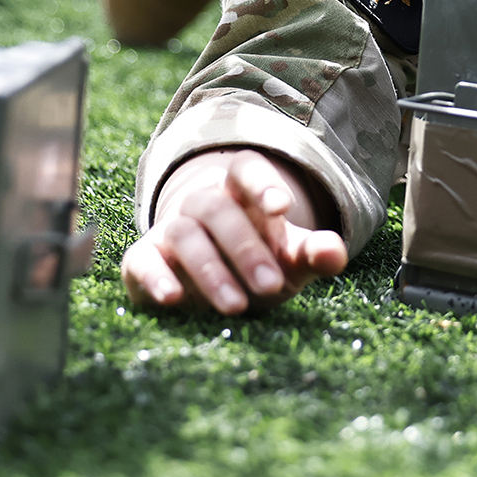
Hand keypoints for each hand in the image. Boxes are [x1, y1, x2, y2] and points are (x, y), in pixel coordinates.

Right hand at [121, 147, 348, 314]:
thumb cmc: (259, 263)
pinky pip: (142, 261)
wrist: (210, 283)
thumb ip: (315, 253)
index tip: (282, 209)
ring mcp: (170, 229)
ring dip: (211, 270)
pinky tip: (172, 298)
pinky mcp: (144, 259)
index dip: (262, 183)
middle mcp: (202, 204)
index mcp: (241, 193)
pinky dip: (155, 277)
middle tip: (271, 286)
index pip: (246, 169)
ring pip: (184, 234)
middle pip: (218, 209)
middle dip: (246, 249)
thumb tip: (333, 252)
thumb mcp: (291, 260)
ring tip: (237, 307)